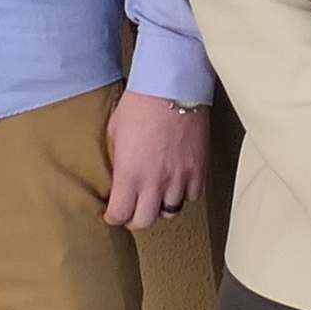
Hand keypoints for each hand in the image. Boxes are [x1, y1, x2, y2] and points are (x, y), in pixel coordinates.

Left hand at [103, 94, 207, 231]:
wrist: (172, 86)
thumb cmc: (139, 104)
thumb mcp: (115, 133)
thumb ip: (117, 160)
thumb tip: (118, 175)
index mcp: (129, 174)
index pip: (119, 214)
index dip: (113, 217)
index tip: (112, 213)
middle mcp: (154, 182)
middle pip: (145, 222)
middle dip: (135, 219)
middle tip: (132, 210)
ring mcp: (179, 178)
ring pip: (170, 211)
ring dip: (160, 206)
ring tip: (156, 195)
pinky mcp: (198, 169)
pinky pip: (191, 195)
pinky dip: (183, 194)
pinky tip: (177, 183)